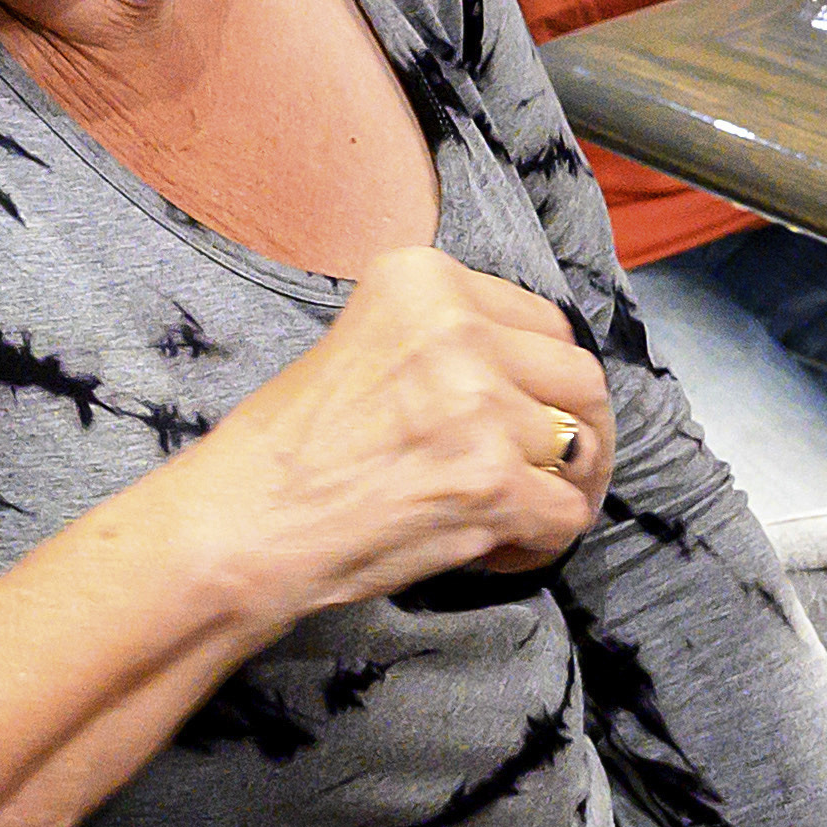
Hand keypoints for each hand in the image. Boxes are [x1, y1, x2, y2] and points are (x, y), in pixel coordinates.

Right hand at [196, 247, 608, 612]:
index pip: (545, 321)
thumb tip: (538, 375)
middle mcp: (457, 330)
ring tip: (513, 510)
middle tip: (539, 467)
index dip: (539, 377)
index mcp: (423, 279)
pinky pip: (566, 515)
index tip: (519, 412)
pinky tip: (495, 546)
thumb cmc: (292, 445)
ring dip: (558, 486)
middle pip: (580, 378)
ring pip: (582, 448)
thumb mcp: (367, 340)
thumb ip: (448, 340)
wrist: (244, 522)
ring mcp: (479, 407)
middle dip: (570, 428)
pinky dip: (538, 541)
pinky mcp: (491, 483)